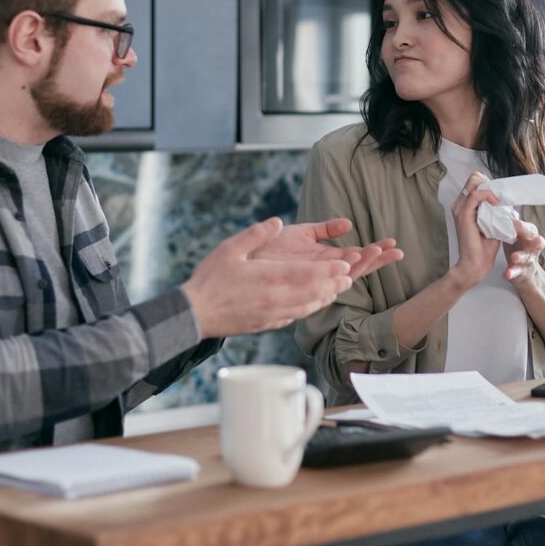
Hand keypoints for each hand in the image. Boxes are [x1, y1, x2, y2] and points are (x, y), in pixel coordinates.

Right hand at [181, 218, 354, 338]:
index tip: (344, 265)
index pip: (306, 274)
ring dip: (325, 298)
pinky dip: (309, 309)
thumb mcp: (229, 249)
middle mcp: (275, 299)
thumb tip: (277, 221)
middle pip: (313, 292)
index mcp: (268, 278)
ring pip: (307, 307)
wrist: (195, 314)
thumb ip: (255, 234)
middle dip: (333, 284)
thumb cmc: (210, 279)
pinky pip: (295, 317)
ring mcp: (272, 314)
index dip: (328, 270)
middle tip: (349, 277)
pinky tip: (313, 305)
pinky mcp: (267, 324)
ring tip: (337, 290)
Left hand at [251, 217, 402, 279]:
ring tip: (377, 251)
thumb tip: (349, 223)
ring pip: (344, 275)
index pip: (357, 256)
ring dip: (361, 264)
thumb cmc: (270, 248)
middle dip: (376, 260)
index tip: (393, 243)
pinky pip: (323, 282)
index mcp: (326, 259)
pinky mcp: (301, 283)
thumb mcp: (303, 233)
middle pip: (357, 268)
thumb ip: (326, 229)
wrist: (246, 258)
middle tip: (397, 251)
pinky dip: (336, 275)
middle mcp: (323, 271)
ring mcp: (313, 278)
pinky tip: (352, 265)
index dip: (375, 252)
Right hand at [449, 171, 500, 289]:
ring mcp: (460, 209)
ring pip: (474, 182)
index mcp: (464, 206)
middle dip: (490, 184)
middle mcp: (459, 205)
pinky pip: (476, 195)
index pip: (475, 182)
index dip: (489, 184)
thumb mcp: (492, 222)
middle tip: (500, 197)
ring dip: (491, 189)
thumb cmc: (485, 246)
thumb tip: (506, 199)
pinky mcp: (463, 214)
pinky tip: (497, 204)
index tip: (501, 195)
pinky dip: (488, 196)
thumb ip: (495, 209)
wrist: (476, 263)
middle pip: (474, 178)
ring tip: (499, 202)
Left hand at [504, 219, 544, 286]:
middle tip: (534, 238)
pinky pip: (517, 272)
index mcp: (530, 235)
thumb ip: (510, 222)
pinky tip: (506, 274)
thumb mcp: (515, 233)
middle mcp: (533, 247)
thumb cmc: (517, 246)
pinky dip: (512, 273)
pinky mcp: (522, 272)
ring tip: (514, 257)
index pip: (529, 229)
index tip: (515, 222)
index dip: (523, 226)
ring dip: (521, 257)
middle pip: (537, 242)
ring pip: (527, 258)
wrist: (522, 270)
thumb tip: (498, 205)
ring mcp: (528, 260)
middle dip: (536, 241)